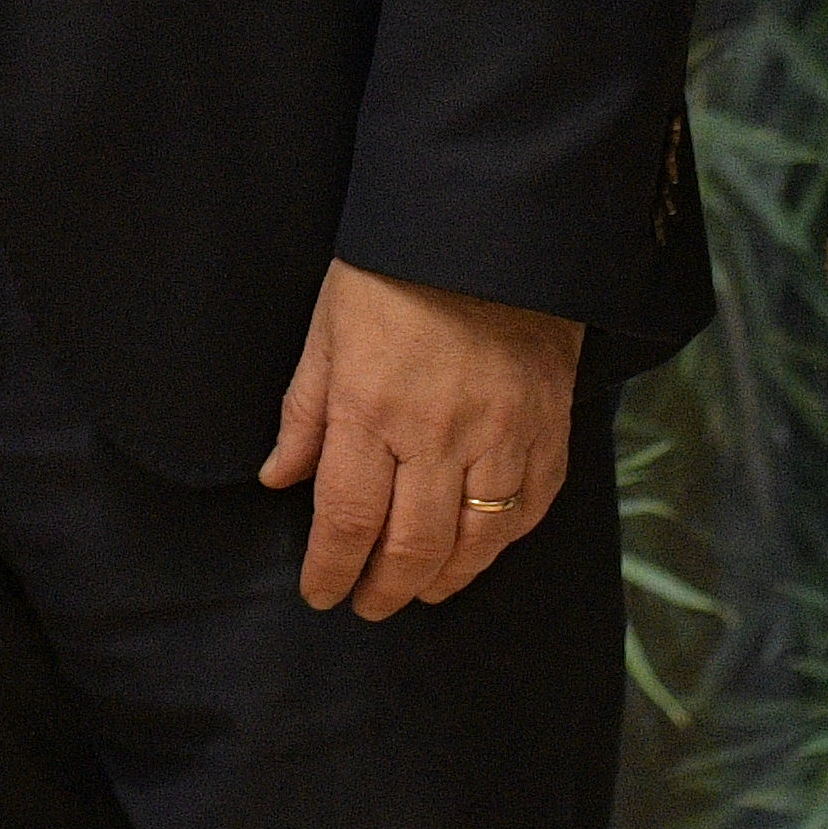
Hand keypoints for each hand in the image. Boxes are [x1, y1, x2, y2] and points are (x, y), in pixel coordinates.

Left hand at [257, 261, 580, 617]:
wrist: (492, 223)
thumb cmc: (395, 269)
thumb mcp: (329, 327)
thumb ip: (305, 411)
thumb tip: (278, 478)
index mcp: (372, 408)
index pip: (347, 520)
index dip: (331, 570)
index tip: (322, 594)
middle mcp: (438, 435)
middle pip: (412, 547)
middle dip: (386, 589)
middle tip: (369, 605)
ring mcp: (502, 435)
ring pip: (476, 542)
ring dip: (444, 580)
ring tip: (421, 591)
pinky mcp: (548, 427)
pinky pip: (529, 508)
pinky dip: (501, 542)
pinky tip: (479, 549)